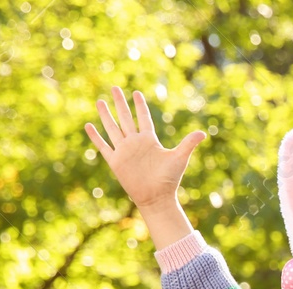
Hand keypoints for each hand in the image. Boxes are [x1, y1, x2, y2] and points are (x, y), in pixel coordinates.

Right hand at [85, 87, 204, 210]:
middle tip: (114, 87)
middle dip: (120, 103)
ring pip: (112, 128)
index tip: (136, 93)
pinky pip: (103, 146)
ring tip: (100, 101)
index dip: (140, 106)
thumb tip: (203, 132)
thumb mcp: (179, 158)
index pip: (143, 118)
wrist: (157, 197)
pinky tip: (88, 125)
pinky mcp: (115, 161)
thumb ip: (189, 143)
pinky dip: (96, 136)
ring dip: (106, 115)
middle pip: (125, 118)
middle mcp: (135, 143)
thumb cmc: (169, 179)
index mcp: (150, 140)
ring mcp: (124, 151)